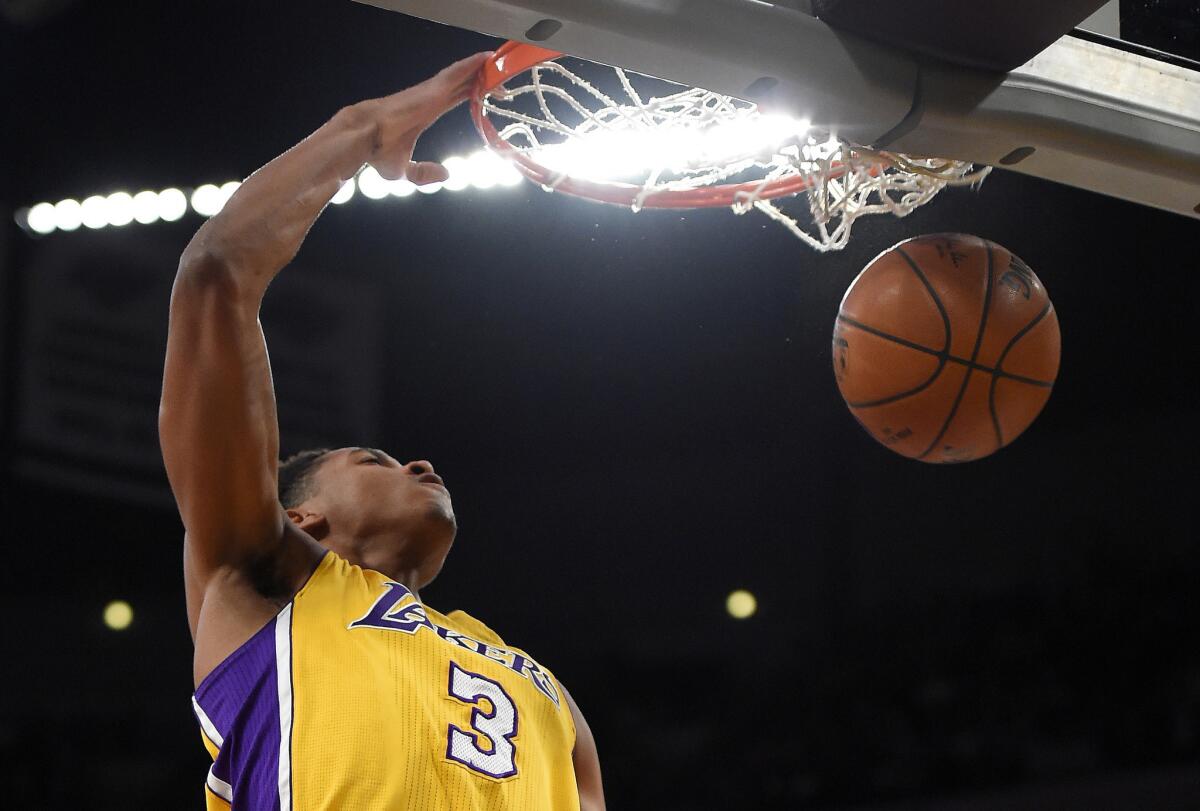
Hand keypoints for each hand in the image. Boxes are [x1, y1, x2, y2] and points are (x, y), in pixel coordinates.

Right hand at [364, 52, 492, 183]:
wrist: (362, 138)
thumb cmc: (377, 152)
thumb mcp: (404, 171)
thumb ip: (424, 173)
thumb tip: (447, 175)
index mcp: (425, 113)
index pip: (452, 99)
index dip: (469, 93)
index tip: (485, 91)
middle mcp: (429, 99)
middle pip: (460, 84)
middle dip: (478, 78)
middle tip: (499, 74)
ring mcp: (430, 92)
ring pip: (459, 75)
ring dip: (477, 67)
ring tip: (497, 60)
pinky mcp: (431, 90)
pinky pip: (455, 74)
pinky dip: (470, 65)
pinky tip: (485, 58)